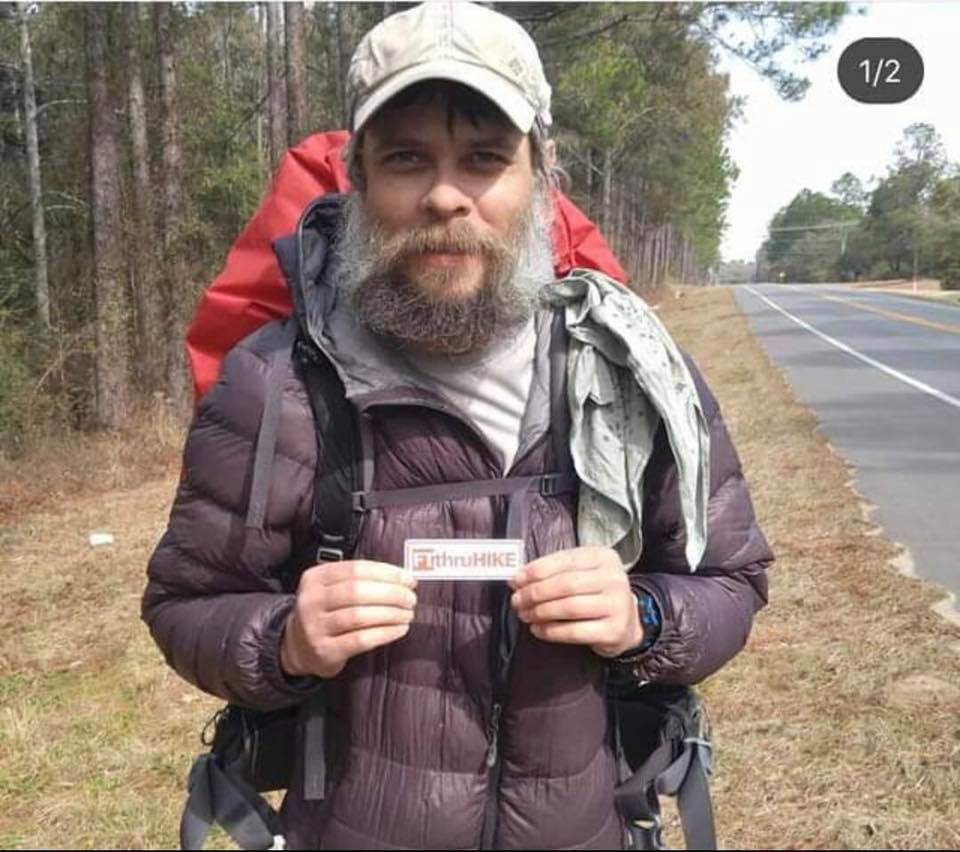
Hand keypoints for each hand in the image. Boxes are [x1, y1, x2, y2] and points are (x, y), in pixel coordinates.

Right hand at [280, 560, 417, 677]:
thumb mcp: (331, 588)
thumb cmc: (326, 611)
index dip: (387, 573)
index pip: (356, 569)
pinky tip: (399, 629)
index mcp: (316, 577)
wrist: (297, 646)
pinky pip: (360, 640)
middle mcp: (311, 600)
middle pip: (358, 591)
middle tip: (411, 598)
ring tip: (408, 614)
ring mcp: (315, 626)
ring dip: (391, 614)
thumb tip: (402, 578)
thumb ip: (359, 579)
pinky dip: (384, 633)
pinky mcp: (325, 650)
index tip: (409, 579)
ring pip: (359, 616)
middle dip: (391, 594)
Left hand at [509, 546, 642, 657]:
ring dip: (540, 612)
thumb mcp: (580, 573)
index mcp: (603, 557)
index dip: (537, 570)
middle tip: (517, 600)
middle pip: (566, 584)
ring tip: (525, 614)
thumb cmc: (595, 593)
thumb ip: (552, 572)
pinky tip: (538, 629)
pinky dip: (551, 631)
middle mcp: (614, 578)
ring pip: (569, 607)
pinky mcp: (613, 631)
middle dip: (535, 593)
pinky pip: (575, 631)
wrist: (626, 621)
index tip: (516, 579)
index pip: (565, 560)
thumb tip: (517, 579)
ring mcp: (617, 605)